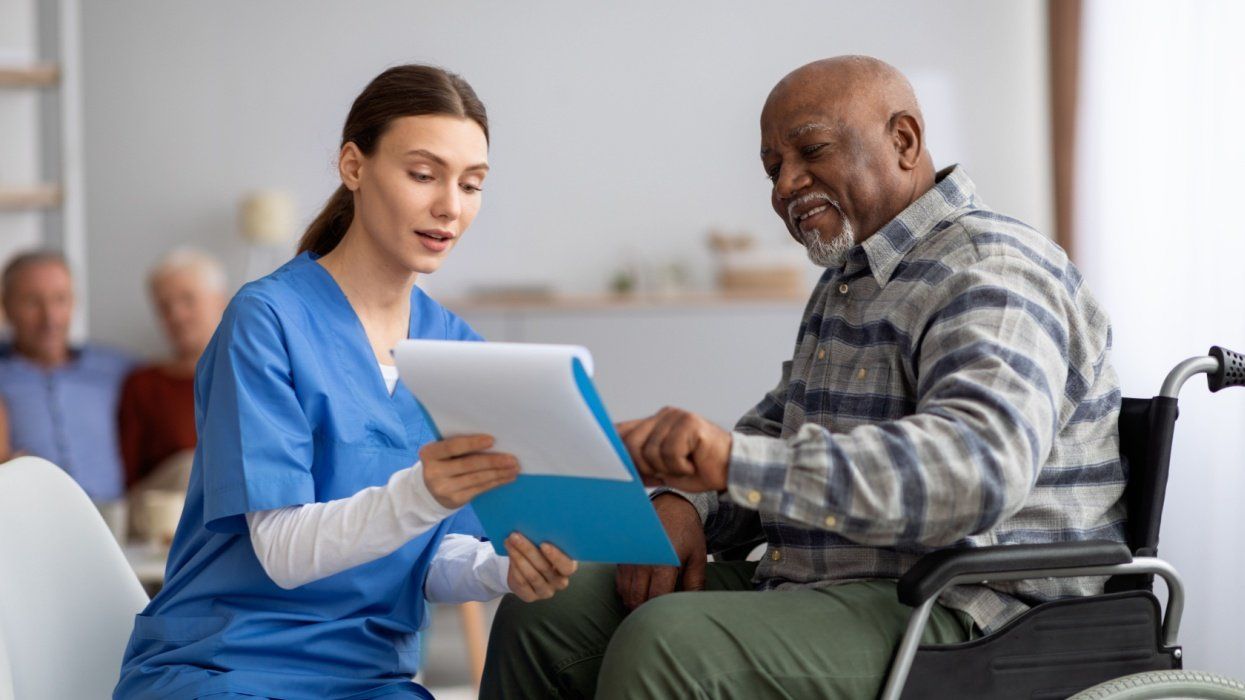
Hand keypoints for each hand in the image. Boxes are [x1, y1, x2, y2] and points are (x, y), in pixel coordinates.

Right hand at [419, 434, 518, 508]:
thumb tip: (494, 442)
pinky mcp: (455, 499)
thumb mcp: (443, 452)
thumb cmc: (444, 462)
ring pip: (477, 478)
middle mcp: (433, 472)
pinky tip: (507, 477)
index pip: (452, 447)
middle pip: (469, 464)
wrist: (430, 490)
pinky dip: (496, 482)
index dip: (473, 443)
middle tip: (512, 458)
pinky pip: (479, 489)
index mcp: (429, 453)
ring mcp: (444, 488)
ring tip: (514, 467)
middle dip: (493, 461)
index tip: (492, 440)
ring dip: (499, 473)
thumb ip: (460, 446)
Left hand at [504, 533, 577, 601]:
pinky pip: (522, 582)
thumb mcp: (548, 545)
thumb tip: (537, 525)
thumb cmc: (542, 551)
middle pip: (544, 568)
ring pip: (532, 575)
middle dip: (528, 550)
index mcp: (568, 568)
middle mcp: (560, 582)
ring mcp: (546, 592)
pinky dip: (514, 567)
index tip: (543, 544)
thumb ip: (547, 539)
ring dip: (518, 556)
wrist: (529, 568)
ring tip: (509, 542)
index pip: (566, 566)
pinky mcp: (531, 597)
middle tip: (515, 536)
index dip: (556, 556)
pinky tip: (510, 554)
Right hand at [615, 493, 706, 609]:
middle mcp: (642, 561)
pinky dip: (628, 591)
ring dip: (635, 602)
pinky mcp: (622, 556)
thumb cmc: (687, 533)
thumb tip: (689, 607)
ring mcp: (629, 558)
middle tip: (659, 612)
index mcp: (663, 563)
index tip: (669, 613)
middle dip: (646, 611)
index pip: (656, 599)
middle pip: (637, 600)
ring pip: (625, 593)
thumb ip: (694, 584)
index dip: (662, 611)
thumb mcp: (697, 557)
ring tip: (650, 601)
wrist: (671, 505)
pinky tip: (641, 589)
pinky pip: (620, 583)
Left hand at [616, 407, 731, 491]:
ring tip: (684, 466)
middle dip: (644, 467)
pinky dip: (681, 466)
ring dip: (668, 468)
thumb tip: (616, 467)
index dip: (611, 448)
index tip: (604, 463)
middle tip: (665, 472)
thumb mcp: (662, 468)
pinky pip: (670, 453)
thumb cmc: (698, 469)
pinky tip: (693, 463)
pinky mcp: (690, 423)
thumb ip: (641, 462)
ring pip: (651, 451)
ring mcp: (677, 417)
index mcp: (654, 423)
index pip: (622, 430)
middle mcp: (663, 415)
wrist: (731, 470)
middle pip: (631, 444)